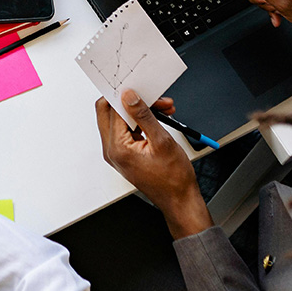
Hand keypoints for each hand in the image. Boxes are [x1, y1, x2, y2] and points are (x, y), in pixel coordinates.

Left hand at [96, 91, 211, 239]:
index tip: (140, 88)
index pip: (112, 110)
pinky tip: (159, 118)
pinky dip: (141, 122)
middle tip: (153, 98)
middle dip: (132, 101)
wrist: (181, 202)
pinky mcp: (124, 154)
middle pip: (110, 112)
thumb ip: (143, 115)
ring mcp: (116, 153)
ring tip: (164, 109)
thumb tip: (129, 95)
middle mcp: (111, 150)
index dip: (127, 96)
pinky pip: (127, 130)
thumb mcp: (162, 141)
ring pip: (120, 120)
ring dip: (140, 111)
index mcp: (117, 148)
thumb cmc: (174, 179)